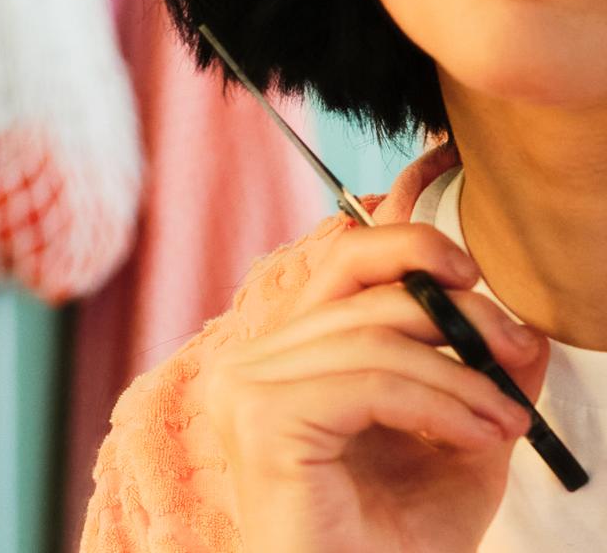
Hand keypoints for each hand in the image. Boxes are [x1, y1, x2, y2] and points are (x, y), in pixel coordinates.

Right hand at [207, 222, 548, 552]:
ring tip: (508, 420)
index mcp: (283, 356)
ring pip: (369, 339)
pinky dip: (437, 403)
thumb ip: (474, 389)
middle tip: (519, 351)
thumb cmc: (385, 548)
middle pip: (360, 292)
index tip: (476, 276)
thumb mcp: (450, 453)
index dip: (406, 248)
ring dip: (459, 375)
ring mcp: (247, 387)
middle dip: (455, 314)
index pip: (340, 265)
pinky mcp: (263, 420)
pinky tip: (476, 435)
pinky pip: (368, 384)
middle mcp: (252, 361)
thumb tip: (524, 333)